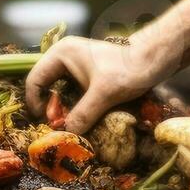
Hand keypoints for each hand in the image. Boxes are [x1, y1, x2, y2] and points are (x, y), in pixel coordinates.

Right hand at [24, 36, 176, 134]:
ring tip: (72, 125)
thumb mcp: (103, 94)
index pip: (34, 80)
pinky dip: (75, 107)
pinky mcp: (87, 74)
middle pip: (45, 87)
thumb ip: (82, 114)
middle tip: (60, 126)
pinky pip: (73, 93)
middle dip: (51, 109)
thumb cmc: (128, 69)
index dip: (36, 103)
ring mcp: (76, 65)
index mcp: (60, 54)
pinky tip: (84, 118)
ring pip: (60, 92)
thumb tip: (67, 135)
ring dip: (64, 110)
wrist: (154, 60)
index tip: (47, 122)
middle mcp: (64, 57)